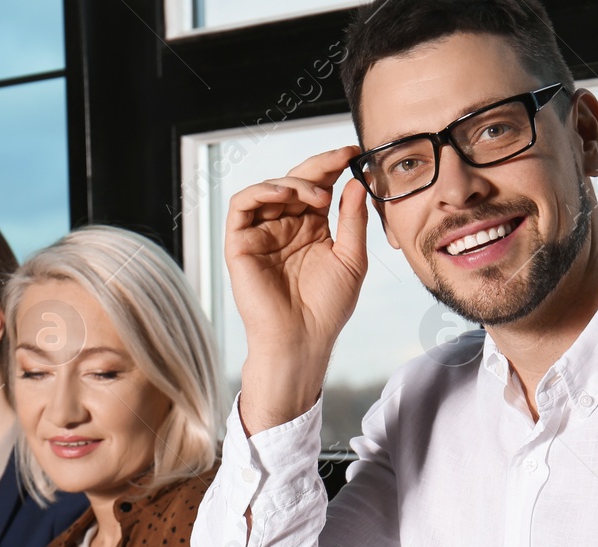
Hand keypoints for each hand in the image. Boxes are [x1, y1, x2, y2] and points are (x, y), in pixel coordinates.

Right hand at [225, 145, 369, 433]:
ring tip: (316, 195)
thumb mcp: (351, 258)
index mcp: (311, 228)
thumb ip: (353, 220)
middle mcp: (285, 227)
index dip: (333, 167)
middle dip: (317, 167)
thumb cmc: (327, 308)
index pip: (319, 187)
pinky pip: (242, 205)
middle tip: (339, 160)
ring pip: (269, 188)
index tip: (353, 154)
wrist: (303, 339)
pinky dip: (261, 191)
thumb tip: (356, 182)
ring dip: (293, 182)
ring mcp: (262, 234)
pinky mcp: (240, 244)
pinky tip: (284, 194)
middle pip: (295, 182)